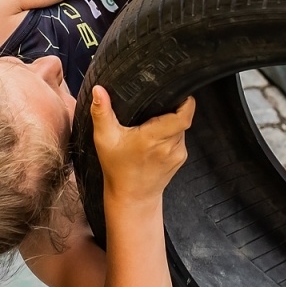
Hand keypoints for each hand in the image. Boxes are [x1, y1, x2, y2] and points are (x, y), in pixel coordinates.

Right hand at [91, 86, 194, 202]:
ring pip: (181, 129)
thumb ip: (101, 112)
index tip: (179, 94)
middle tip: (154, 110)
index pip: (183, 117)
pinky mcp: (180, 159)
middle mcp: (170, 145)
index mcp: (153, 138)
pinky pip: (180, 139)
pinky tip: (156, 140)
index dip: (186, 103)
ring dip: (171, 124)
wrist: (132, 197)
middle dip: (171, 111)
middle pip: (181, 119)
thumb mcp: (105, 139)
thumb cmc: (117, 168)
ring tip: (152, 126)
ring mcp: (178, 153)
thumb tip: (99, 90)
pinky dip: (171, 135)